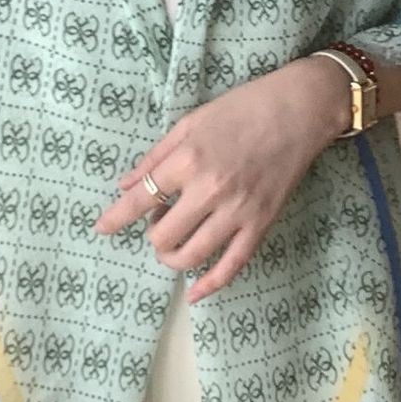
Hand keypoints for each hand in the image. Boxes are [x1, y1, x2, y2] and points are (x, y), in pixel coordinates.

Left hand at [94, 57, 349, 302]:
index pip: (140, 199)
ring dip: (173, 259)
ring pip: (192, 255)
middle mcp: (209, 190)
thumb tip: (125, 186)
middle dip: (153, 236)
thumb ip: (156, 157)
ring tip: (172, 249)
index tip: (102, 229)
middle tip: (159, 224)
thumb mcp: (190, 123)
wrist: (299, 110)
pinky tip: (195, 293)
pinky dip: (210, 284)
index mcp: (188, 160)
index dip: (116, 218)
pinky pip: (232, 264)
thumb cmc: (242, 108)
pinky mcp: (261, 224)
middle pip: (163, 235)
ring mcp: (237, 211)